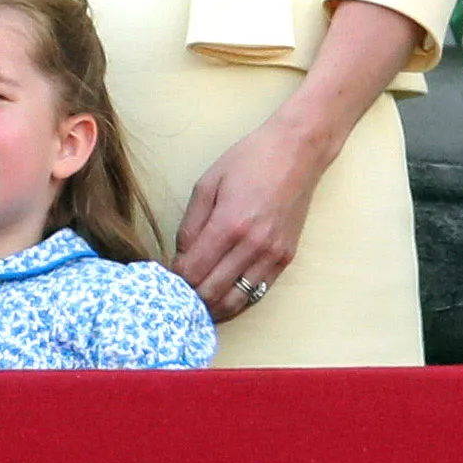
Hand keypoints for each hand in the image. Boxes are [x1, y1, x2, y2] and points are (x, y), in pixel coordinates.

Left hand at [171, 110, 329, 320]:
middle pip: (214, 292)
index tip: (166, 277)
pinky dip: (237, 301)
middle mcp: (253, 247)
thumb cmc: (248, 161)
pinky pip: (258, 292)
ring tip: (196, 301)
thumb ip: (191, 223)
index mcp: (229, 224)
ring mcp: (272, 256)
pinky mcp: (286, 260)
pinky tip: (222, 297)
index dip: (176, 280)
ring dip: (214, 307)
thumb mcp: (208, 183)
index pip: (195, 270)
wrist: (295, 155)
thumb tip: (181, 255)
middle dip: (191, 298)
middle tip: (177, 293)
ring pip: (238, 301)